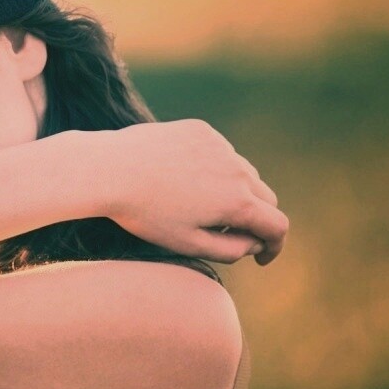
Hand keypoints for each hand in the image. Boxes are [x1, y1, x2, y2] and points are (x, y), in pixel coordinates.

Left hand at [97, 119, 286, 264]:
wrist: (111, 169)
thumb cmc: (146, 214)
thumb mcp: (188, 244)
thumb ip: (230, 249)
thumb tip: (255, 243)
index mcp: (238, 202)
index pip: (277, 226)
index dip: (274, 246)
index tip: (261, 257)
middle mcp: (237, 170)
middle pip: (265, 198)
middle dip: (255, 218)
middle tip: (227, 233)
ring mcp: (220, 146)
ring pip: (243, 173)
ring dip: (234, 191)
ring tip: (198, 206)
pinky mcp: (202, 131)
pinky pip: (220, 153)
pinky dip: (214, 168)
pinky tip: (182, 179)